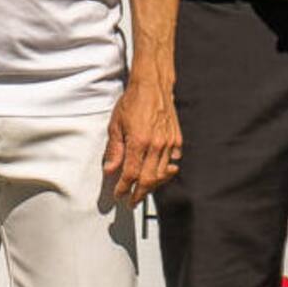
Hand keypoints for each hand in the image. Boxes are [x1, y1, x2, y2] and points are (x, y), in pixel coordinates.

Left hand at [103, 69, 182, 207]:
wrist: (153, 85)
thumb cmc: (134, 101)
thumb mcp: (116, 125)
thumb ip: (114, 149)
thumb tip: (110, 169)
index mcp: (139, 142)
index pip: (130, 174)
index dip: (124, 188)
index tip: (119, 195)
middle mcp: (156, 145)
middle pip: (149, 179)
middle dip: (139, 194)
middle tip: (132, 201)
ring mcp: (169, 143)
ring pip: (162, 173)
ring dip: (152, 184)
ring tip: (143, 188)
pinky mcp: (177, 139)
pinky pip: (173, 161)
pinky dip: (166, 169)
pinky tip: (159, 170)